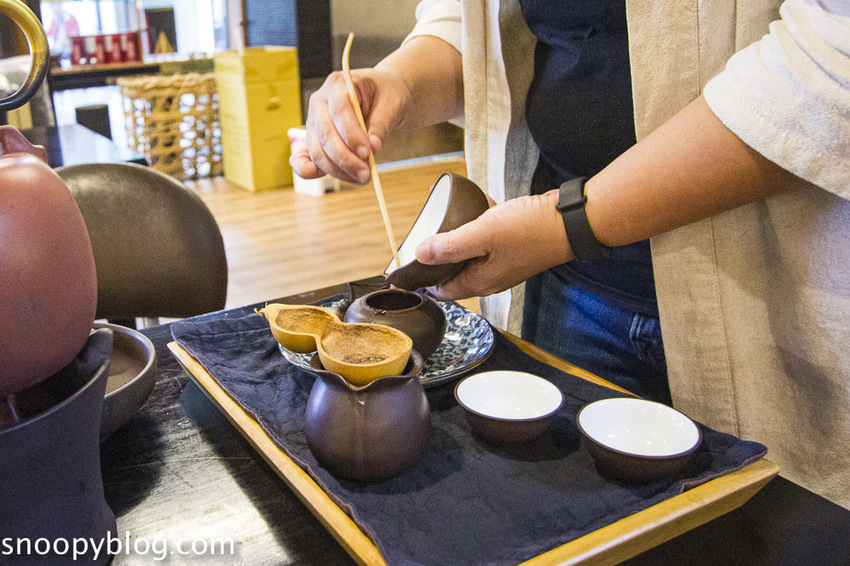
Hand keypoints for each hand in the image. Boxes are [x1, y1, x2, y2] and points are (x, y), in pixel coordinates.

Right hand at [290, 68, 411, 184]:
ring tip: (362, 178)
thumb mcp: (392, 104)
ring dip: (338, 169)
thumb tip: (373, 148)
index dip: (351, 135)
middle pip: (325, 134)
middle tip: (366, 174)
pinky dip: (308, 170)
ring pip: (318, 150)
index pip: (339, 111)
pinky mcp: (314, 139)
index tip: (367, 153)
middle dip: (346, 158)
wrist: (382, 97)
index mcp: (338, 84)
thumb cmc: (387, 96)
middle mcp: (320, 102)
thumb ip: (381, 125)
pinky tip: (318, 176)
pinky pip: (306, 157)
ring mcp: (314, 121)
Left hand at [415, 190, 572, 299]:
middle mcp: (491, 276)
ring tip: (445, 215)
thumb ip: (450, 246)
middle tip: (424, 234)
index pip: (443, 290)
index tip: (409, 264)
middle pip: (454, 271)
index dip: (423, 279)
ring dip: (458, 235)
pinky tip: (477, 204)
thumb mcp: (484, 234)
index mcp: (481, 281)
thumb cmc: (532, 229)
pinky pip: (489, 237)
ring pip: (471, 252)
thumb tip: (421, 255)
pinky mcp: (514, 247)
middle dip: (438, 253)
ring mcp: (504, 262)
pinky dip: (479, 223)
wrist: (573, 221)